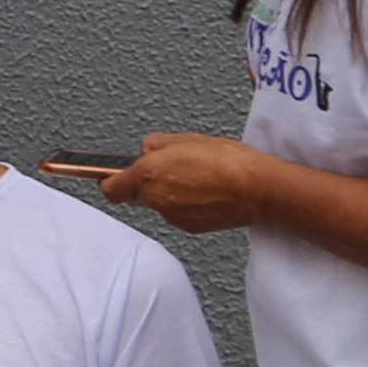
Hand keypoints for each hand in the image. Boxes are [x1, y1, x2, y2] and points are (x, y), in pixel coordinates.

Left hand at [101, 129, 265, 235]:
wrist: (258, 188)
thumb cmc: (228, 162)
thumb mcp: (186, 139)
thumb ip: (157, 144)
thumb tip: (148, 149)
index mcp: (148, 175)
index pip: (110, 187)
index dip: (109, 181)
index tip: (110, 176)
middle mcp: (155, 199)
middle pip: (136, 195)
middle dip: (146, 184)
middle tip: (169, 169)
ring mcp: (172, 216)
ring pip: (159, 204)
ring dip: (169, 193)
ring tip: (196, 178)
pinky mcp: (189, 227)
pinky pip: (177, 214)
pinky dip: (185, 205)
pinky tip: (205, 192)